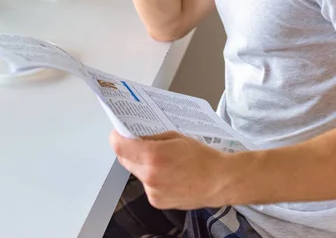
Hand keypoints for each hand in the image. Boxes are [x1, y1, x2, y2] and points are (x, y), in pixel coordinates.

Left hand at [110, 130, 232, 209]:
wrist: (218, 181)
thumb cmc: (202, 157)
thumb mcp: (176, 137)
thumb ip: (153, 137)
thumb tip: (137, 137)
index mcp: (153, 156)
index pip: (120, 147)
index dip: (117, 137)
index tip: (119, 133)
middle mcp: (150, 176)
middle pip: (125, 160)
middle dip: (129, 150)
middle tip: (138, 142)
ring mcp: (153, 191)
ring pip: (136, 172)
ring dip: (141, 164)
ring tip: (161, 159)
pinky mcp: (157, 202)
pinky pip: (147, 185)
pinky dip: (151, 177)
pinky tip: (168, 173)